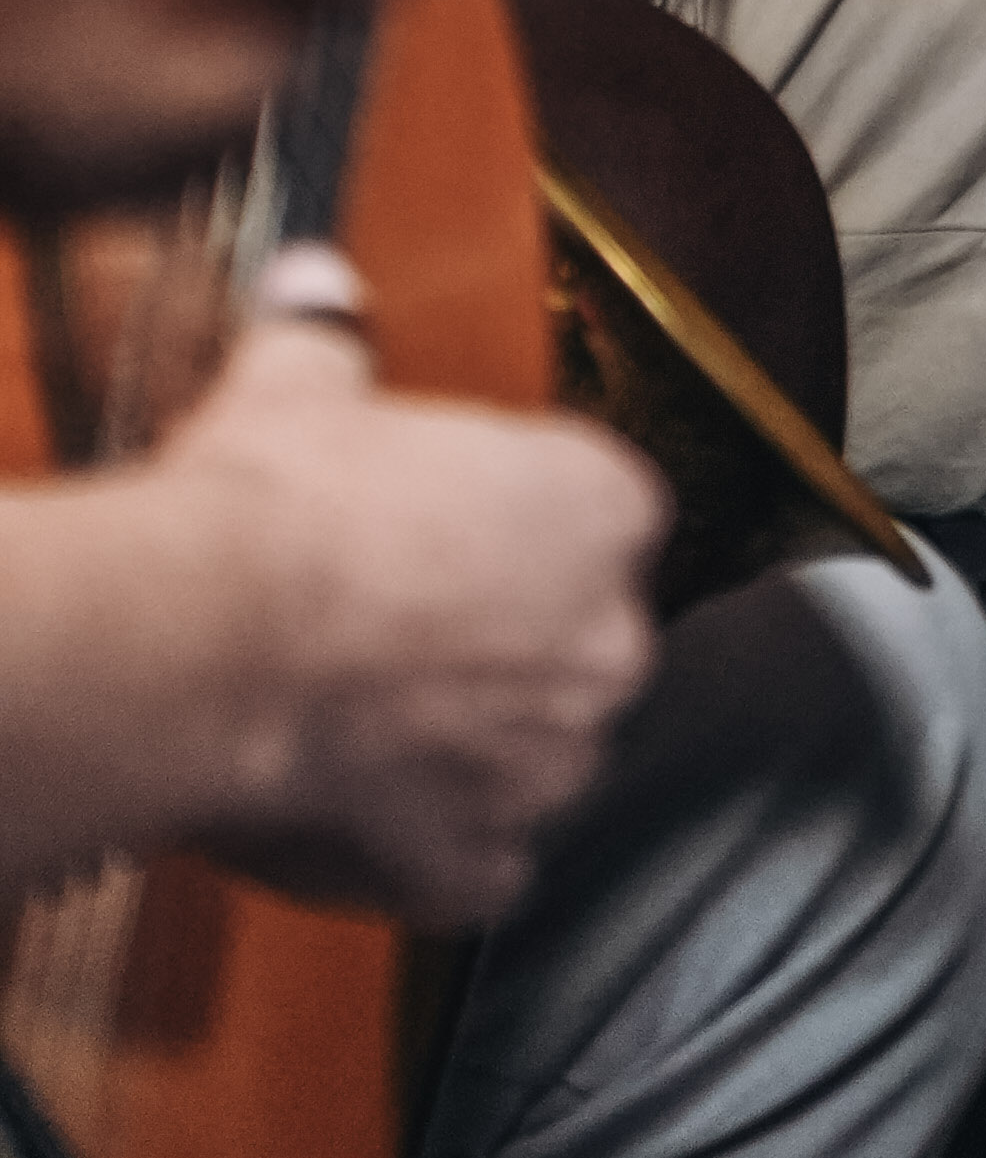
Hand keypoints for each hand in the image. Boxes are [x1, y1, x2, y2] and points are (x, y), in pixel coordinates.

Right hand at [153, 278, 666, 923]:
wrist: (205, 646)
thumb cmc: (275, 515)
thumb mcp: (307, 381)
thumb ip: (335, 335)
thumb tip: (319, 291)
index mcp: (602, 505)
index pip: (602, 514)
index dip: (521, 523)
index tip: (456, 531)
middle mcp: (607, 639)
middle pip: (580, 638)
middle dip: (508, 638)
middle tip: (401, 625)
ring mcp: (549, 764)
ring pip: (533, 753)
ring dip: (473, 745)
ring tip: (370, 715)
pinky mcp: (476, 865)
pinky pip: (478, 863)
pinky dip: (433, 847)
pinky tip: (370, 808)